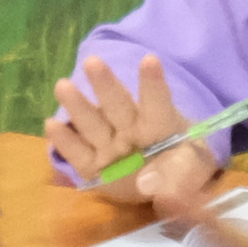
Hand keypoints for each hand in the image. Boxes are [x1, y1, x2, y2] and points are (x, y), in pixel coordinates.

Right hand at [45, 52, 224, 217]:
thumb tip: (147, 184)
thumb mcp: (196, 169)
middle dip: (106, 85)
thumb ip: (179, 175)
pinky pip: (79, 154)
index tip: (150, 60)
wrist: (170, 186)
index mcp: (161, 124)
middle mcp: (131, 129)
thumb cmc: (185, 165)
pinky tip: (52, 125)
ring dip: (78, 106)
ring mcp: (111, 147)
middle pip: (118, 106)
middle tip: (92, 62)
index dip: (153, 84)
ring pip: (94, 124)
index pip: (158, 103)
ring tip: (63, 86)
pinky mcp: (94, 167)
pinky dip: (66, 142)